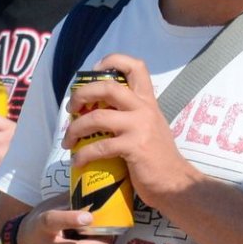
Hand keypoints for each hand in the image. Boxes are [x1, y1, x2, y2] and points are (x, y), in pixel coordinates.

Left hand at [62, 54, 201, 206]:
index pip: (136, 66)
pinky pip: (100, 147)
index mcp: (147, 102)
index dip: (112, 61)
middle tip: (71, 107)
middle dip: (82, 94)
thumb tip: (99, 112)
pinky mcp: (134, 147)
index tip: (93, 71)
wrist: (175, 182)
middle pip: (107, 87)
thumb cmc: (158, 158)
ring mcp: (139, 127)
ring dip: (75, 128)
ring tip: (67, 140)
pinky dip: (83, 154)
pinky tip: (78, 161)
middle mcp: (143, 109)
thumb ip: (131, 115)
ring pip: (97, 117)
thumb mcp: (149, 127)